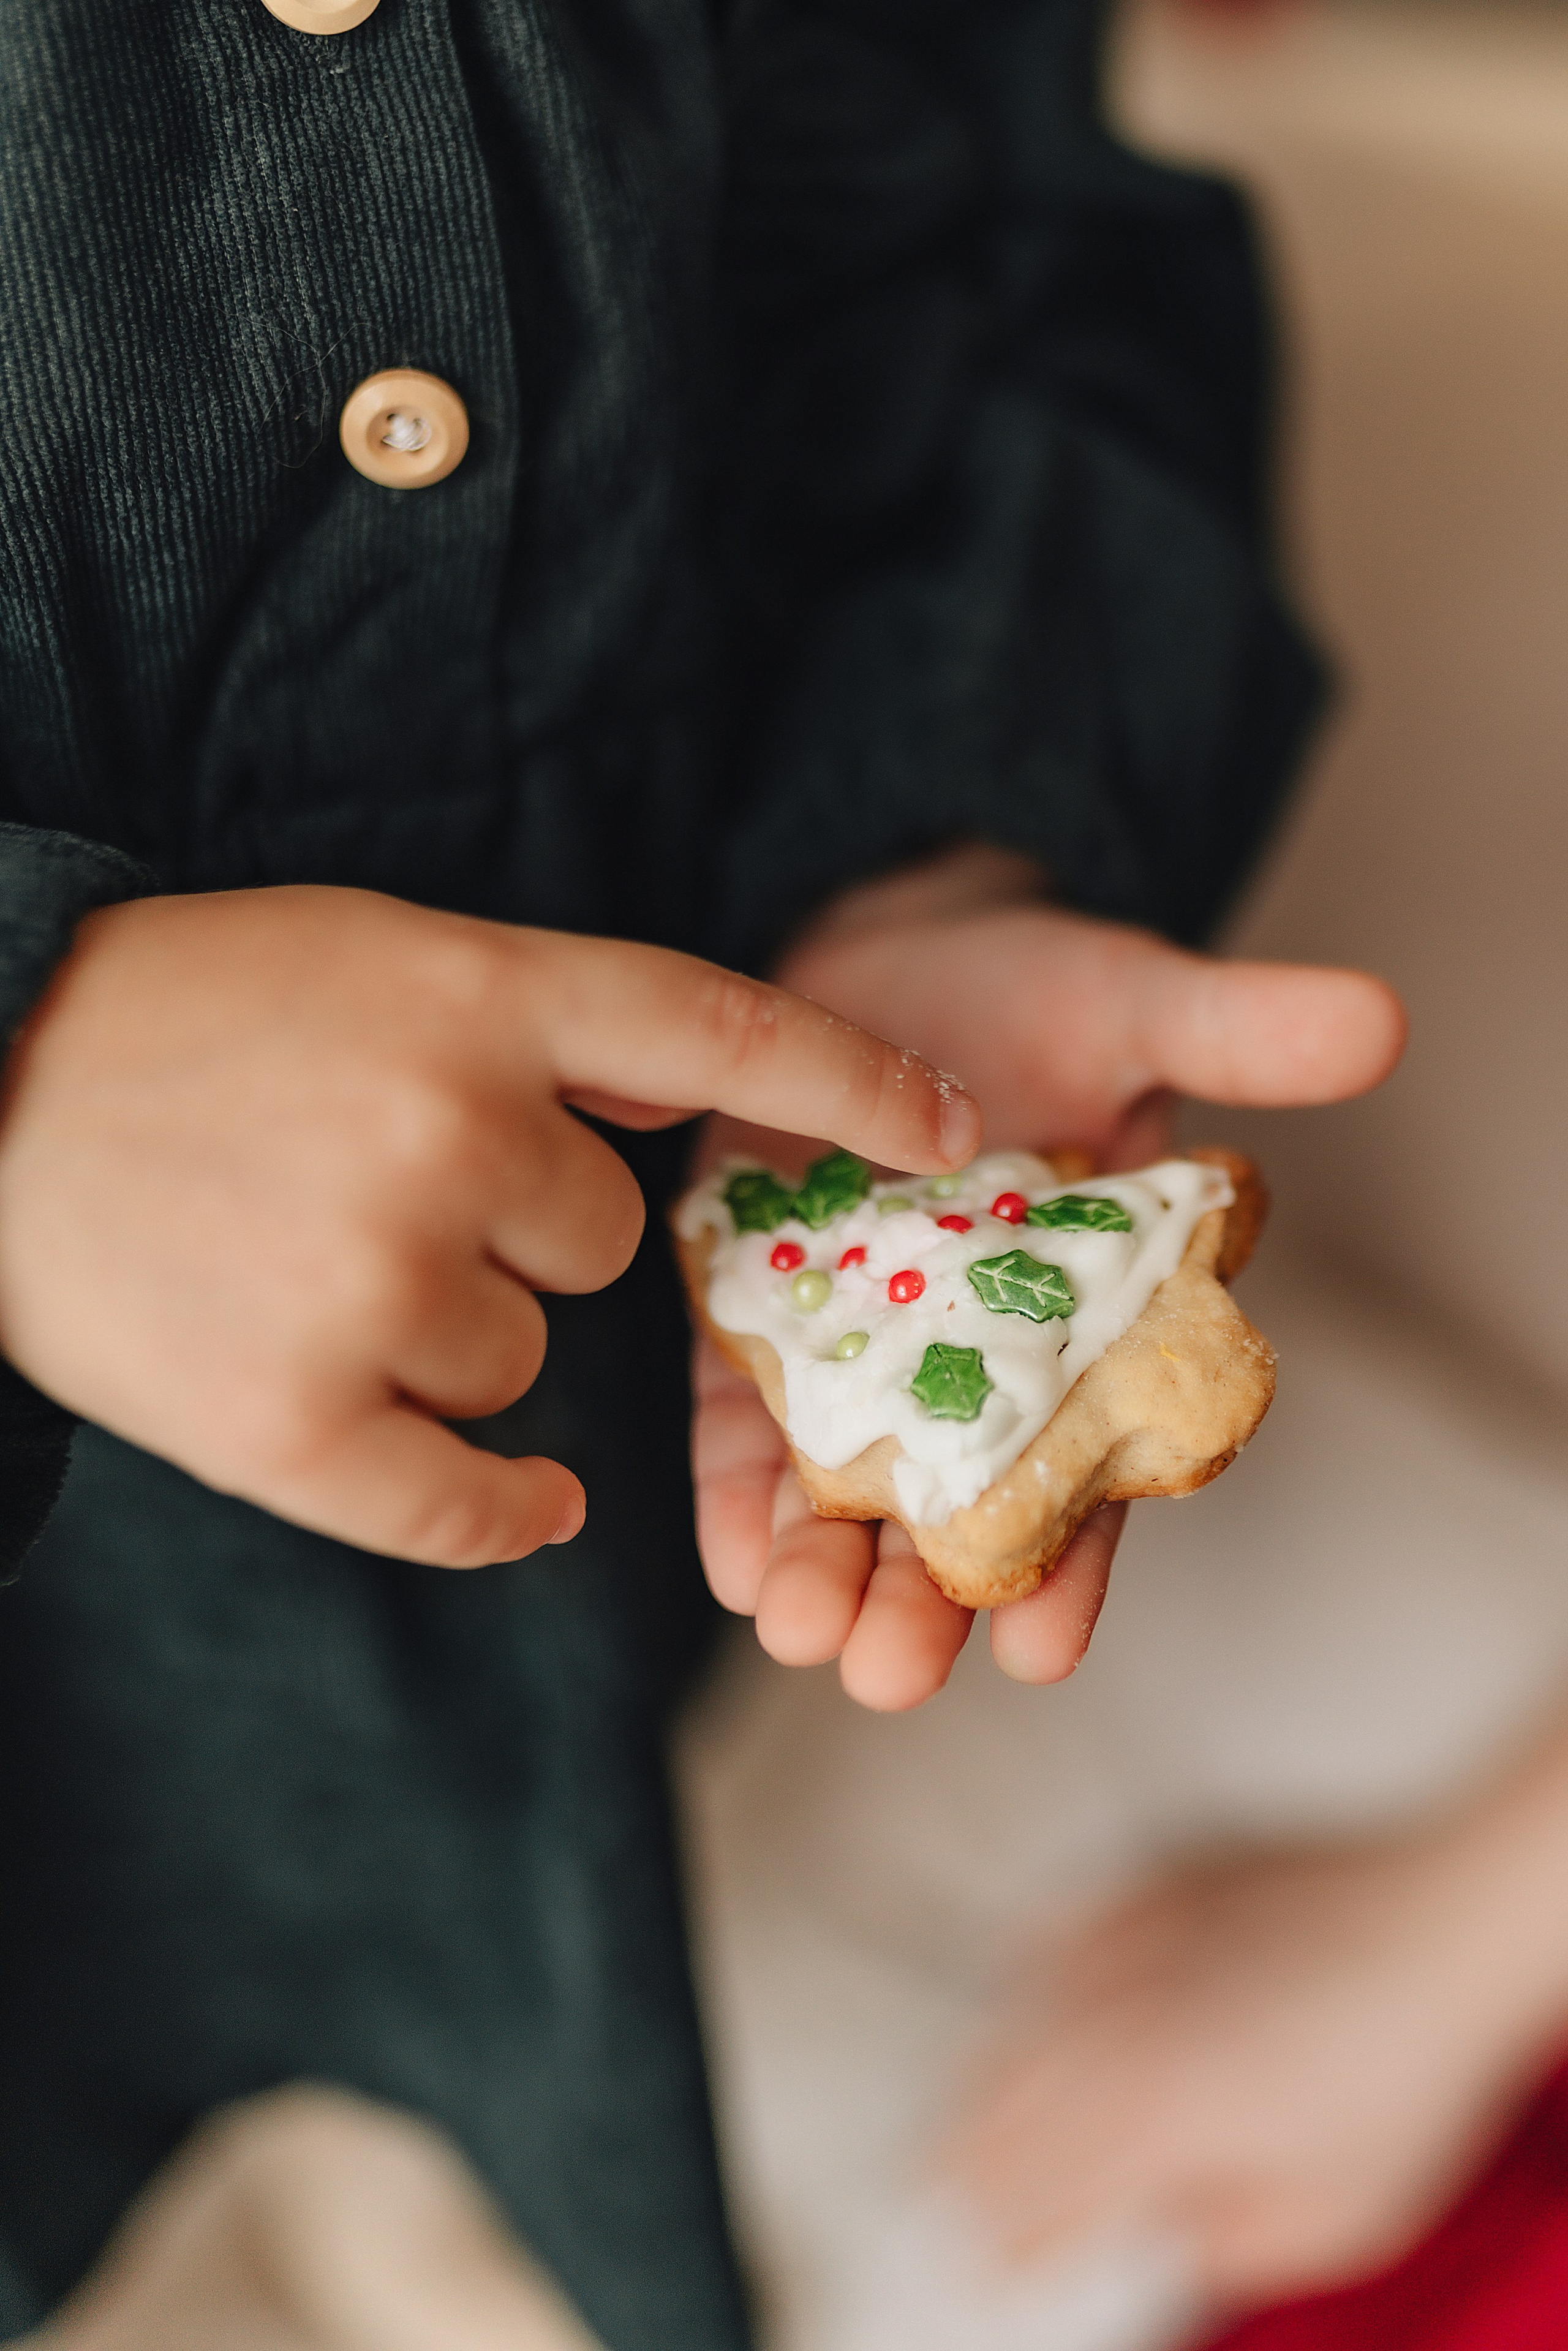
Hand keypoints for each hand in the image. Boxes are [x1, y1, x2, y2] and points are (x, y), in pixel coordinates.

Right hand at [0, 885, 976, 1565]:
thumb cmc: (184, 1023)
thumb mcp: (371, 963)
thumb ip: (534, 1027)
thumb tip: (676, 1108)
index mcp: (471, 995)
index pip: (717, 1030)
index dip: (854, 1082)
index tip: (959, 1134)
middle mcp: (443, 1130)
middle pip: (608, 1240)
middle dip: (528, 1228)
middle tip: (380, 1187)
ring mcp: (370, 1281)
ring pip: (528, 1359)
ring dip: (453, 1332)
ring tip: (306, 1264)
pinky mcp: (294, 1422)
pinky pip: (477, 1498)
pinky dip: (499, 1505)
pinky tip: (513, 1498)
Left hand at [691, 847, 1404, 1709]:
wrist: (883, 945)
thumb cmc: (1029, 986)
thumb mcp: (1132, 1001)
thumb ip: (1237, 1031)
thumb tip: (1378, 1020)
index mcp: (1088, 1324)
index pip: (1090, 1469)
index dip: (1072, 1561)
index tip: (1042, 1649)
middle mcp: (976, 1360)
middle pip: (955, 1508)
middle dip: (924, 1599)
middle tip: (889, 1673)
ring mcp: (861, 1346)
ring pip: (847, 1489)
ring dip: (822, 1570)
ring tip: (798, 1632)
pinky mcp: (756, 1313)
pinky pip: (743, 1420)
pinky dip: (736, 1491)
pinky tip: (730, 1562)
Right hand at [938, 1831, 1565, 2307]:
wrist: (1441, 1923)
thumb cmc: (1402, 2067)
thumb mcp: (1333, 2219)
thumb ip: (1227, 2241)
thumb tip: (1172, 2227)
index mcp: (1145, 2118)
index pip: (1041, 2200)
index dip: (1015, 2246)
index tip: (1004, 2269)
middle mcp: (1108, 2024)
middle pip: (998, 2111)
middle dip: (976, 2168)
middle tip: (959, 2203)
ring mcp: (1116, 1941)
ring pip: (1010, 2024)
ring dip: (990, 2083)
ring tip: (974, 2119)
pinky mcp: (1138, 1883)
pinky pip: (1051, 1935)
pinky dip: (1034, 1979)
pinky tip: (1039, 1998)